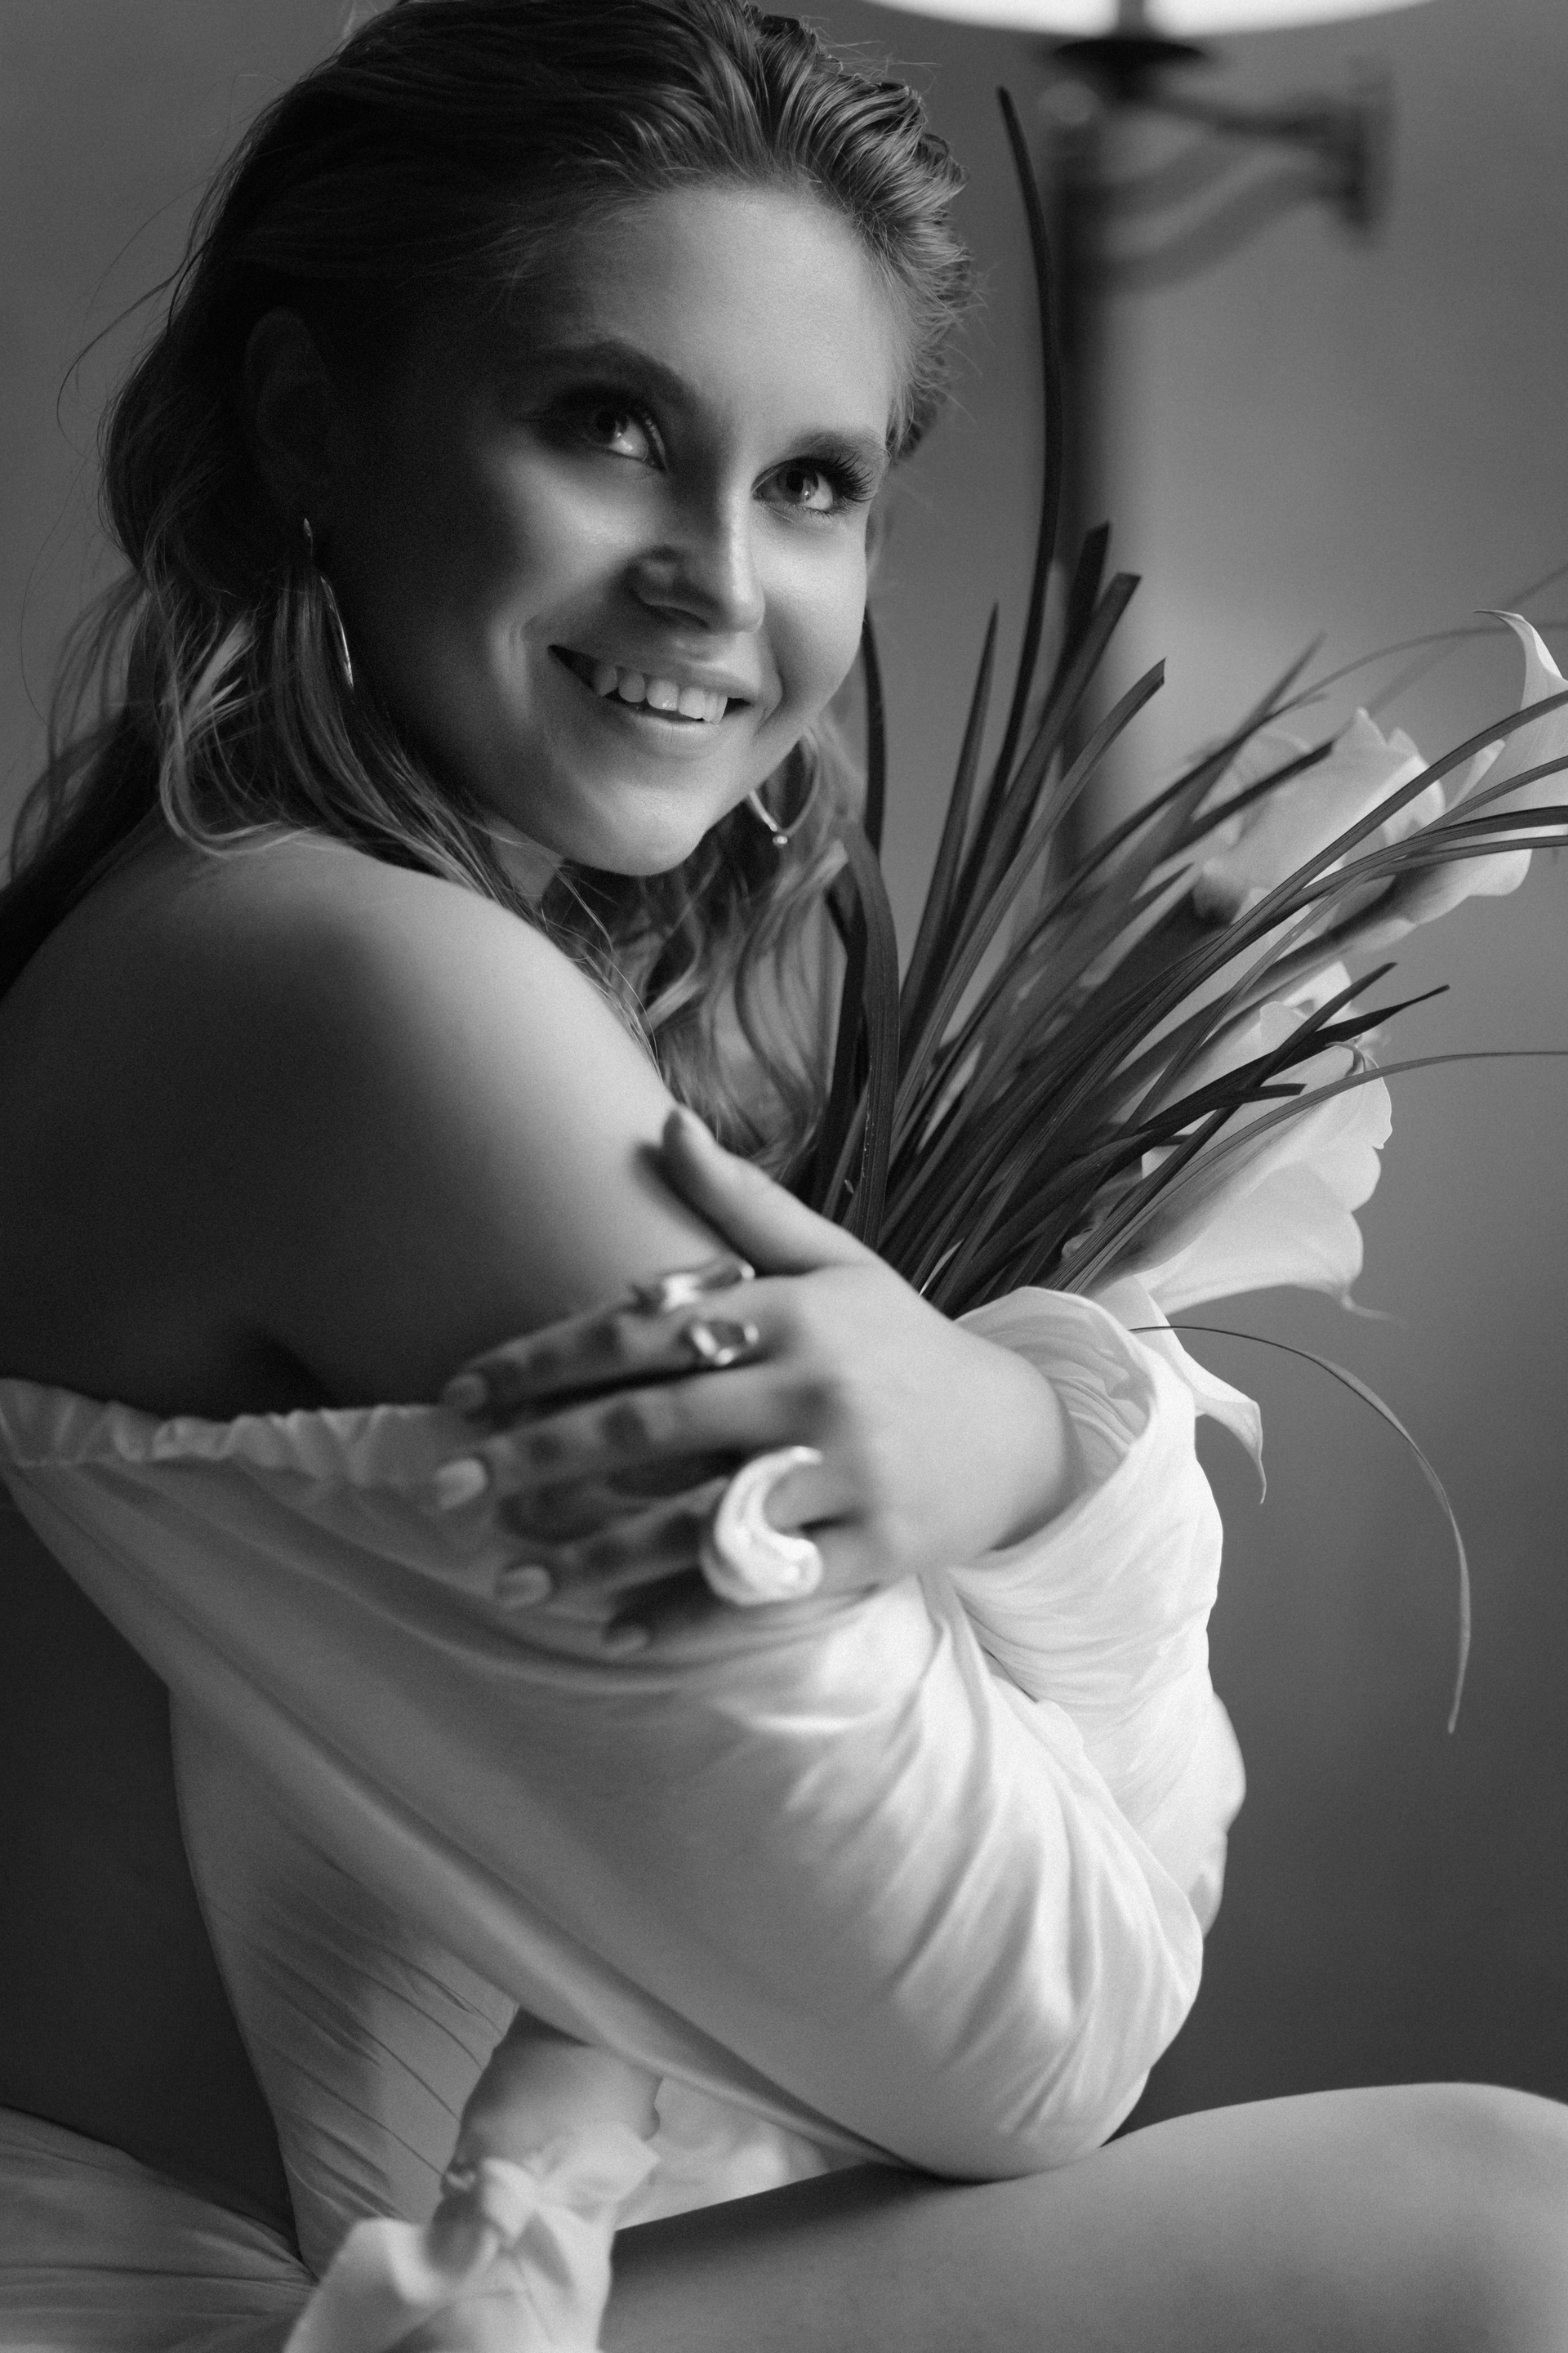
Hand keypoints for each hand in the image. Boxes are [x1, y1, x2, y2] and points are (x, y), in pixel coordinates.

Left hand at [441, 1111, 1078, 1644]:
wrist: (1022, 1433)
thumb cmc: (902, 1343)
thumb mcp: (837, 1261)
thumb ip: (742, 1206)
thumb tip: (662, 1125)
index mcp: (792, 1310)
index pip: (639, 1333)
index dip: (541, 1361)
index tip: (460, 1395)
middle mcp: (814, 1388)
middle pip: (650, 1425)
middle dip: (537, 1458)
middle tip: (447, 1488)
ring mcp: (846, 1476)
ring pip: (693, 1520)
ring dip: (591, 1554)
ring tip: (508, 1576)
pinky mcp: (873, 1551)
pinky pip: (762, 1590)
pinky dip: (684, 1615)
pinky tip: (612, 1633)